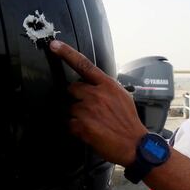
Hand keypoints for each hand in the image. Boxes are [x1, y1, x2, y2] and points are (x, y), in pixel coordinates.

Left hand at [49, 40, 146, 166]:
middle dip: (77, 97)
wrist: (134, 145)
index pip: (84, 64)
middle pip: (72, 88)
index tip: (54, 45)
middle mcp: (96, 94)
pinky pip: (69, 123)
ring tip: (93, 122)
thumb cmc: (129, 122)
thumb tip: (93, 83)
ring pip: (70, 108)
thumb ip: (106, 87)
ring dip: (77, 115)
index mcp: (108, 85)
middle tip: (90, 109)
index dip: (66, 53)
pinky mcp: (82, 125)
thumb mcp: (123, 96)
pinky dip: (76, 128)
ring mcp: (88, 110)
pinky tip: (90, 131)